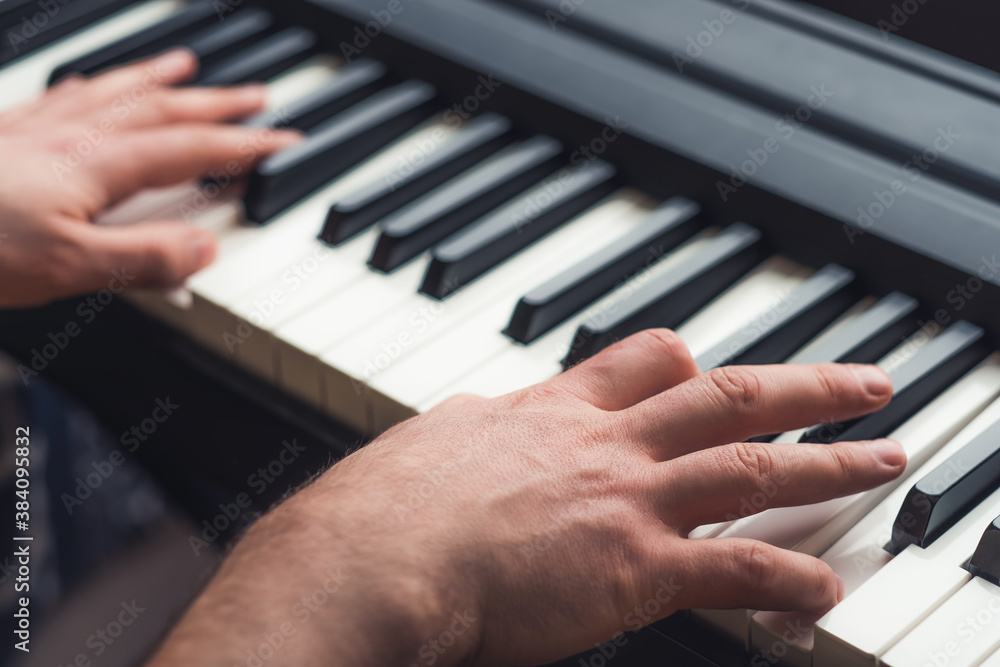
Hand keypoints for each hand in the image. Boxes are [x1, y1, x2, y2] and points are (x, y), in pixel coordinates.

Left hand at [0, 49, 299, 307]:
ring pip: (113, 92)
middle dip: (217, 104)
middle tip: (257, 95)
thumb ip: (143, 258)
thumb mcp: (68, 268)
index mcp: (97, 166)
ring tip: (187, 66)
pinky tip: (91, 85)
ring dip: (158, 79)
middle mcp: (72, 137)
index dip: (243, 144)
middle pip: (161, 110)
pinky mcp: (4, 136)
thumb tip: (204, 249)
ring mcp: (36, 131)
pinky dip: (93, 85)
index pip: (190, 149)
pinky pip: (63, 95)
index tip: (282, 138)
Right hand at [150, 330, 902, 666]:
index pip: (641, 363)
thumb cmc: (384, 509)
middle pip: (722, 394)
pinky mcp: (632, 566)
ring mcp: (624, 499)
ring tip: (881, 457)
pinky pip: (731, 565)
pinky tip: (824, 589)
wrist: (372, 555)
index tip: (717, 365)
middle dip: (802, 387)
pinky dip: (785, 577)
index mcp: (550, 411)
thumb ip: (473, 433)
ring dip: (827, 462)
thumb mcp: (433, 443)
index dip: (689, 363)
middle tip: (862, 382)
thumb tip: (469, 428)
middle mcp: (601, 443)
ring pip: (749, 465)